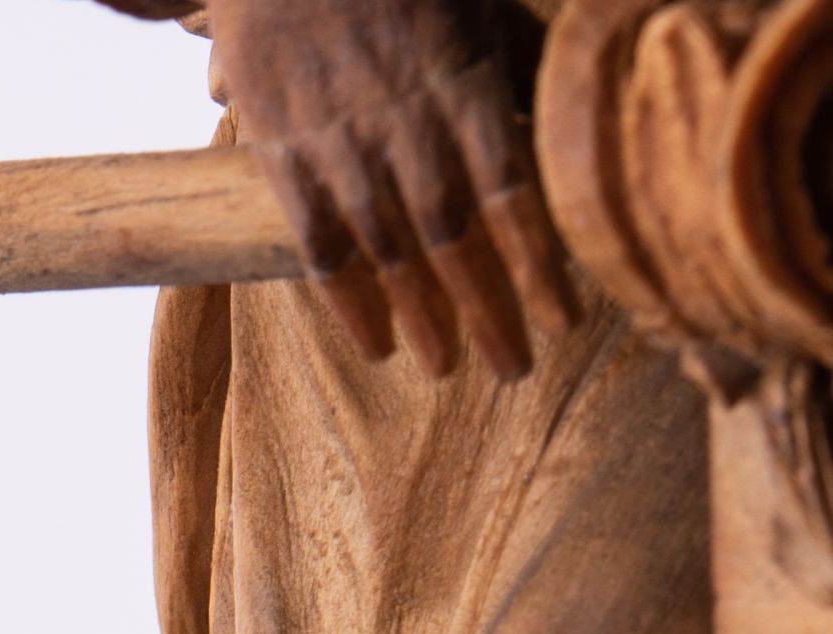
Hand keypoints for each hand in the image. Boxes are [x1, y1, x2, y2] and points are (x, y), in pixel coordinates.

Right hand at [205, 0, 578, 378]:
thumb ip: (516, 52)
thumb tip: (565, 118)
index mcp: (461, 70)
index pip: (510, 187)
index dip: (536, 260)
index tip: (563, 318)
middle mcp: (402, 112)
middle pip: (452, 232)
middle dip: (485, 306)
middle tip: (512, 368)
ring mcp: (338, 135)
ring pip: (387, 245)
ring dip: (420, 314)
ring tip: (447, 366)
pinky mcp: (283, 146)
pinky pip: (318, 236)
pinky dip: (347, 297)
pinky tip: (376, 340)